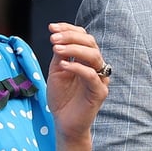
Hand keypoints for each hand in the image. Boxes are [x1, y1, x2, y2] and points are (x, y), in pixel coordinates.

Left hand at [46, 22, 108, 150]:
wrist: (64, 123)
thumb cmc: (61, 98)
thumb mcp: (57, 71)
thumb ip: (60, 55)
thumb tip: (58, 37)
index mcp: (86, 58)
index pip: (83, 36)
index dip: (68, 29)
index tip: (52, 27)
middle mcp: (96, 65)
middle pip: (90, 42)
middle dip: (70, 37)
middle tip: (53, 38)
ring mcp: (100, 78)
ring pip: (93, 55)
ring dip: (73, 49)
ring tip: (56, 48)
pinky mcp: (100, 92)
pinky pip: (91, 75)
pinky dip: (77, 67)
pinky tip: (63, 65)